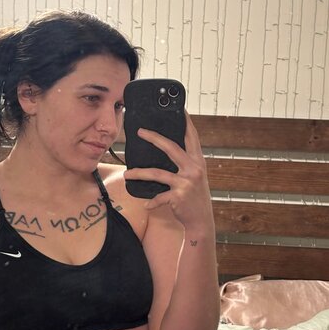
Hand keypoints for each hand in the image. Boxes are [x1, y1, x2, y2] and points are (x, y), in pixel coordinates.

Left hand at [124, 112, 213, 229]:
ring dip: (139, 173)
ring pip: (157, 173)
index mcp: (197, 161)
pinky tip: (147, 205)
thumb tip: (166, 150)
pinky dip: (152, 202)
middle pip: (171, 148)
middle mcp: (193, 169)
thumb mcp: (195, 177)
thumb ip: (185, 164)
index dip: (186, 122)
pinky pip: (159, 198)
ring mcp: (186, 183)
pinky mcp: (178, 196)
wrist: (201, 220)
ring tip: (127, 174)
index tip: (179, 108)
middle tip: (140, 131)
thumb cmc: (195, 197)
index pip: (192, 137)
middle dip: (154, 138)